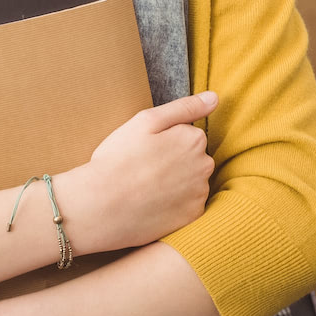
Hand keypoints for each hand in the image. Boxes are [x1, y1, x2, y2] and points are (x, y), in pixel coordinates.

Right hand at [64, 91, 217, 254]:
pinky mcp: (193, 216)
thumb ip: (185, 107)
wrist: (100, 208)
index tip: (145, 151)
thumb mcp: (146, 121)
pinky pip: (188, 206)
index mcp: (195, 139)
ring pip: (192, 183)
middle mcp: (205, 165)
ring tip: (146, 189)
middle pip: (194, 159)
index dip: (164, 142)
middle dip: (175, 162)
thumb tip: (214, 98)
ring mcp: (200, 193)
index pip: (189, 135)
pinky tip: (153, 205)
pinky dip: (175, 205)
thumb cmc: (119, 160)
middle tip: (143, 170)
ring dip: (176, 184)